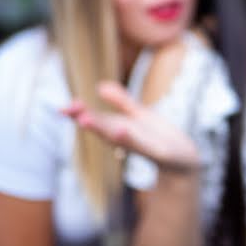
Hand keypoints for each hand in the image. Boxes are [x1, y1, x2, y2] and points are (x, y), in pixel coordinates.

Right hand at [62, 81, 199, 172]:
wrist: (184, 159)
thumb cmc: (158, 137)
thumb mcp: (139, 115)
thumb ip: (121, 102)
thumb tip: (100, 85)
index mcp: (120, 128)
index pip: (96, 119)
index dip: (79, 113)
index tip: (62, 107)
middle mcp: (126, 138)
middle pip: (102, 127)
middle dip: (85, 118)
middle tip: (67, 109)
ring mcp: (141, 146)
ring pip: (117, 137)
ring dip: (101, 129)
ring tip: (85, 119)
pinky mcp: (157, 152)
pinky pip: (142, 145)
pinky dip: (130, 138)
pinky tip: (121, 128)